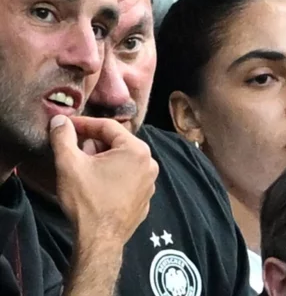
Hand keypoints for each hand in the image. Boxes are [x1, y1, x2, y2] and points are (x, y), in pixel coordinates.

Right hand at [50, 115, 158, 245]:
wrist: (100, 240)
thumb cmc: (87, 200)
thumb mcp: (69, 165)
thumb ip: (64, 138)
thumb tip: (60, 120)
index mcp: (137, 150)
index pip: (108, 127)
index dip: (84, 124)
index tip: (66, 126)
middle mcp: (150, 163)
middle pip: (117, 143)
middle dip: (94, 145)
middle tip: (74, 153)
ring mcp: (150, 182)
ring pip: (122, 161)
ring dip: (103, 160)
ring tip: (84, 171)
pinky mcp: (145, 197)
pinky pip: (127, 178)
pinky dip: (112, 176)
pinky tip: (96, 186)